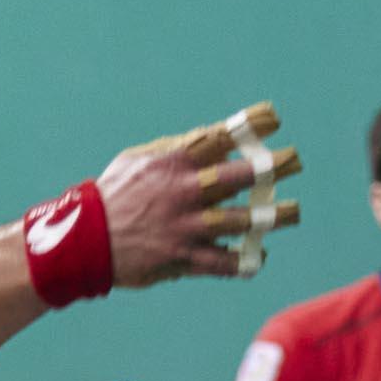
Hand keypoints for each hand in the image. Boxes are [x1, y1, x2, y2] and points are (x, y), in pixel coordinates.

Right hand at [98, 102, 301, 285]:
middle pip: (238, 177)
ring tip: (294, 212)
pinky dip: (244, 261)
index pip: (218, 138)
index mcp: (172, 163)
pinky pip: (223, 262)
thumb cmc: (113, 194)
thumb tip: (212, 139)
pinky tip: (259, 256)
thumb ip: (176, 150)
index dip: (250, 125)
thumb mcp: (138, 161)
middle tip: (294, 161)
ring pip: (240, 221)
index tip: (274, 118)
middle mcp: (184, 192)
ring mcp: (186, 227)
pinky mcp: (184, 258)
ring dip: (272, 216)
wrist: (85, 240)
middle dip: (271, 167)